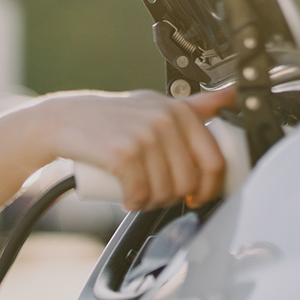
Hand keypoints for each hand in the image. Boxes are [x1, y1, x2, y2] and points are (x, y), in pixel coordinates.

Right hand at [30, 88, 234, 209]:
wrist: (65, 120)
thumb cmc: (113, 117)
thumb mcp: (156, 105)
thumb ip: (196, 104)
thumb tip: (234, 94)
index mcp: (180, 112)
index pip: (213, 160)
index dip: (209, 187)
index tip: (197, 195)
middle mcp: (165, 121)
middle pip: (188, 182)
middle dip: (175, 198)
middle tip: (158, 195)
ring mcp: (144, 137)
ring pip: (165, 192)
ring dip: (153, 204)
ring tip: (141, 195)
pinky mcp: (123, 154)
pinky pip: (140, 193)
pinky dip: (135, 204)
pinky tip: (128, 198)